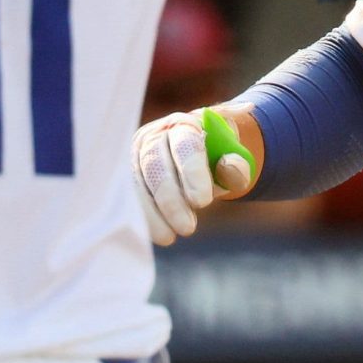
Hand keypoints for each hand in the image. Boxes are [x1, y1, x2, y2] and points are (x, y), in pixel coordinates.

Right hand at [133, 108, 257, 245]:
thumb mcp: (233, 159)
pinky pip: (126, 195)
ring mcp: (135, 156)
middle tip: (188, 228)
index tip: (202, 202)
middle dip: (170, 200)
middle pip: (156, 165)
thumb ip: (238, 164)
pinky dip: (137, 215)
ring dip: (150, 212)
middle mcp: (154, 137)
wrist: (196, 152)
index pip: (185, 145)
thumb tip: (229, 168)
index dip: (192, 173)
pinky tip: (151, 233)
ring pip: (135, 182)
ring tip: (168, 237)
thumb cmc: (215, 157)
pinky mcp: (125, 175)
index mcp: (184, 126)